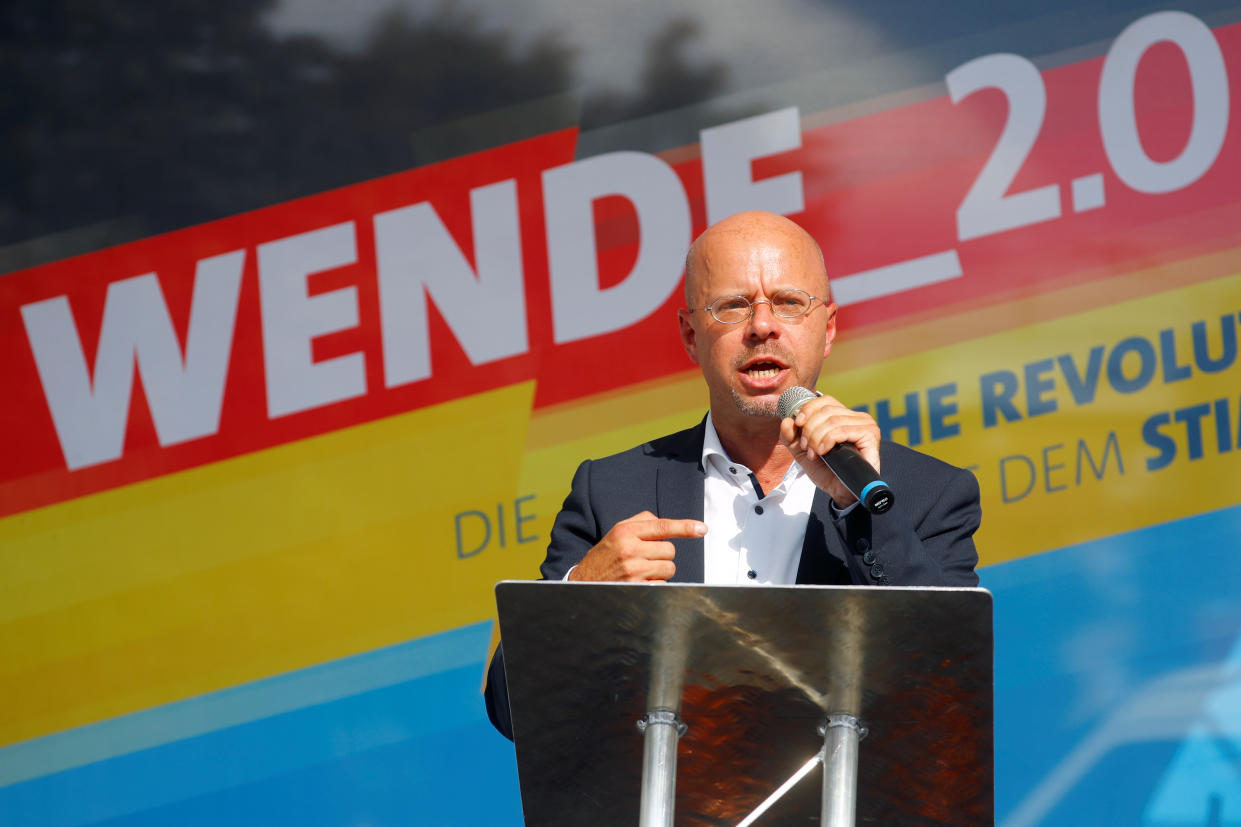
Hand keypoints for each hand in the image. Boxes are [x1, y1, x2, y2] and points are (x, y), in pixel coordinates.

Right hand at [568, 510, 706, 581]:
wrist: (583, 582)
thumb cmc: (604, 556)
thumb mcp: (617, 533)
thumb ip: (640, 523)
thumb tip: (664, 523)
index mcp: (625, 531)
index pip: (662, 526)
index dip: (685, 527)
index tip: (702, 529)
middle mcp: (630, 549)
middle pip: (670, 550)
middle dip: (662, 555)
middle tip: (645, 558)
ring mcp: (633, 570)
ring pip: (669, 568)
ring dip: (661, 571)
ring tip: (642, 571)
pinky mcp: (637, 588)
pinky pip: (663, 584)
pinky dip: (656, 584)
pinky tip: (640, 582)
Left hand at [779, 393, 880, 506]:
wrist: (841, 492)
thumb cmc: (827, 471)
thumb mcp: (802, 451)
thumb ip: (791, 436)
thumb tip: (786, 421)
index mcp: (843, 416)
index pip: (825, 400)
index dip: (808, 409)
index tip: (797, 424)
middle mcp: (857, 417)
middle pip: (826, 410)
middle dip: (810, 429)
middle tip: (806, 447)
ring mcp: (866, 425)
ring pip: (832, 420)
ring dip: (816, 438)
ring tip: (814, 453)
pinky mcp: (870, 435)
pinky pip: (842, 430)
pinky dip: (828, 440)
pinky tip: (823, 452)